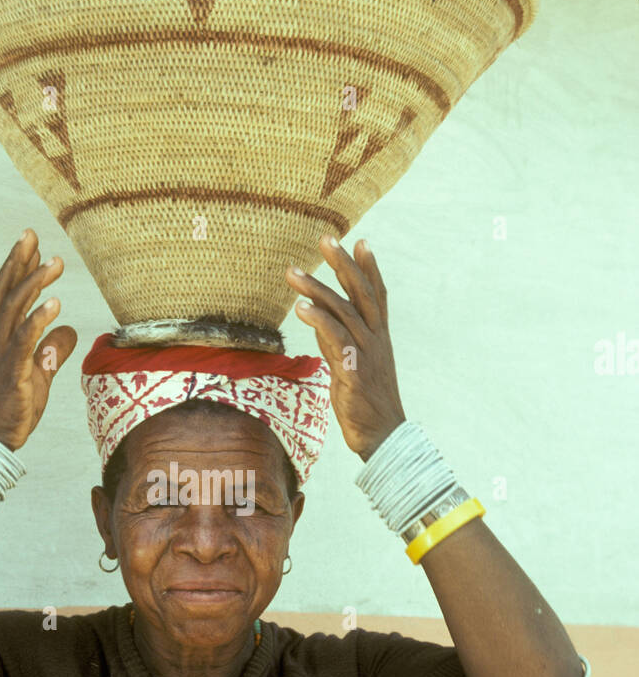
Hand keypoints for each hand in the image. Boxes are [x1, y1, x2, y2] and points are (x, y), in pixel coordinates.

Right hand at [0, 228, 76, 449]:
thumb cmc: (13, 406)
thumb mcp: (39, 373)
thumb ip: (53, 350)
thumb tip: (69, 329)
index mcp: (1, 338)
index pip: (6, 294)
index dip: (17, 266)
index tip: (30, 242)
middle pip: (6, 292)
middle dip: (19, 261)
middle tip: (32, 234)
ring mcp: (3, 355)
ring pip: (15, 310)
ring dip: (34, 283)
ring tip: (55, 263)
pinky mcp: (13, 372)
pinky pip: (24, 341)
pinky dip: (39, 320)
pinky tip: (55, 304)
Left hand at [287, 237, 405, 460]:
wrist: (382, 438)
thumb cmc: (366, 403)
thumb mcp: (353, 366)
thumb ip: (339, 342)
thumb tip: (321, 322)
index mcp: (379, 338)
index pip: (377, 296)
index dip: (370, 269)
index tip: (360, 241)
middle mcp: (376, 341)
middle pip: (362, 294)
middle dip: (343, 264)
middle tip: (325, 238)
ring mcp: (366, 355)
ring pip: (344, 312)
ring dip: (318, 289)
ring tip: (293, 273)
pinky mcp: (353, 373)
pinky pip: (336, 340)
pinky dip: (319, 321)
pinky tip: (301, 308)